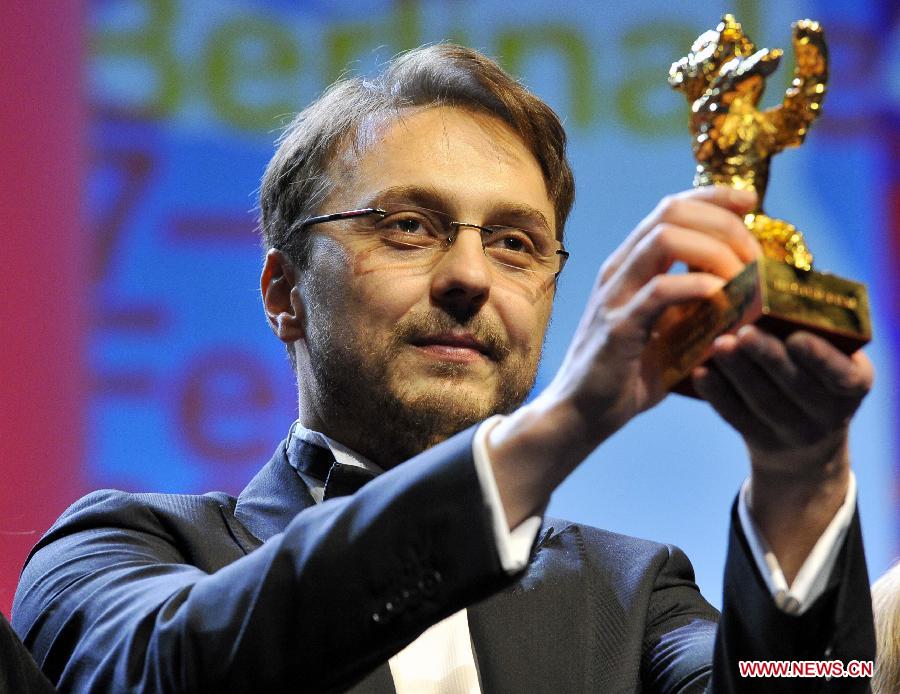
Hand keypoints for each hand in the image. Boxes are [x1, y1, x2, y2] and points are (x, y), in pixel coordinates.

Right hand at [488, 186, 759, 526]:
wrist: (582, 415)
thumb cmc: (628, 374)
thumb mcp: (672, 331)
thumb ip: (700, 306)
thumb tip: (752, 290)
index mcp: (630, 265)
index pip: (671, 207)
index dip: (714, 197)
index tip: (751, 202)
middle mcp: (619, 270)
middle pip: (672, 212)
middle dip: (725, 225)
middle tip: (755, 259)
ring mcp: (614, 295)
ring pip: (665, 238)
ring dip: (717, 252)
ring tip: (743, 281)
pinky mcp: (616, 327)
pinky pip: (660, 290)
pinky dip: (700, 287)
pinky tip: (722, 302)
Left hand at [693, 327, 872, 579]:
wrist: (805, 442)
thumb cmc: (814, 374)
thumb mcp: (831, 356)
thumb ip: (811, 326)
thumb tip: (782, 278)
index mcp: (855, 383)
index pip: (841, 374)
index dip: (819, 357)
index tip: (796, 337)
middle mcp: (830, 413)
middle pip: (795, 385)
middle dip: (768, 357)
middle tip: (744, 331)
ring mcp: (794, 433)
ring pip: (762, 401)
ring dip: (738, 372)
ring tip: (718, 343)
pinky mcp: (760, 440)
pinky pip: (736, 416)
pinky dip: (717, 393)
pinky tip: (700, 371)